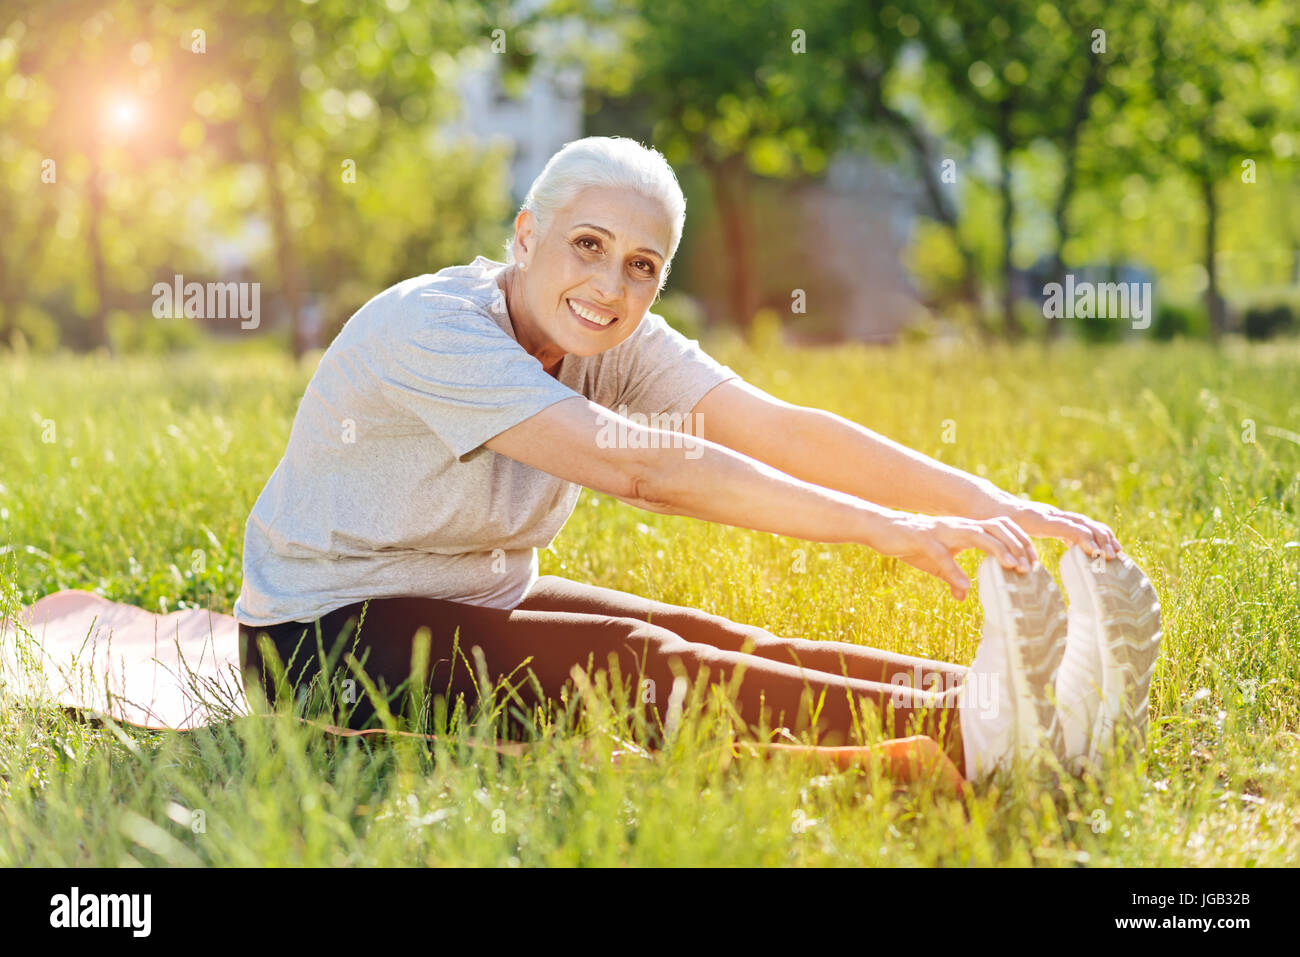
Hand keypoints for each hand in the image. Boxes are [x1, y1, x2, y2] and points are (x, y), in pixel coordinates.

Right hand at [868, 513, 1038, 601]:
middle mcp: (957, 525)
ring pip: (977, 534)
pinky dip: (955, 570)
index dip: (1019, 541)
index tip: (1033, 561)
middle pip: (996, 527)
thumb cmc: (909, 544)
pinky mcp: (922, 539)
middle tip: (1029, 567)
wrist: (880, 529)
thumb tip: (963, 595)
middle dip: (1016, 545)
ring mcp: (941, 530)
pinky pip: (942, 555)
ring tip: (1012, 567)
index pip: (1000, 528)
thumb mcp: (935, 564)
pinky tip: (964, 586)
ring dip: (997, 549)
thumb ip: (951, 577)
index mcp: (964, 528)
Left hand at [995, 497, 1120, 559]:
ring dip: (1100, 536)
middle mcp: (1049, 514)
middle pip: (1082, 523)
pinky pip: (1077, 525)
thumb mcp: (1000, 536)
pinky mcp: (1053, 519)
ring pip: (1083, 522)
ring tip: (1115, 552)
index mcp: (1037, 519)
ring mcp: (1053, 515)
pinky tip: (1097, 550)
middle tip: (1113, 555)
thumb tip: (1023, 568)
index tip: (1096, 553)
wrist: (989, 505)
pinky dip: (1091, 535)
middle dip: (1100, 538)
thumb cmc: (992, 523)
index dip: (1084, 539)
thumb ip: (1010, 550)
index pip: (1068, 527)